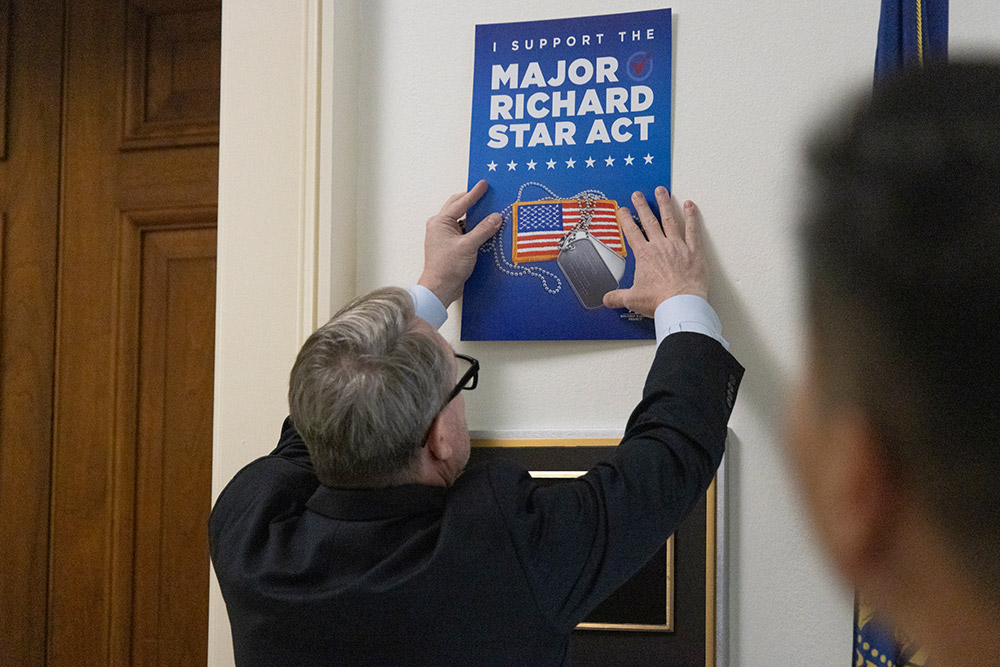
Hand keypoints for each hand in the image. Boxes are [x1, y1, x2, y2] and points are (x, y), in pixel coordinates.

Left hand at [418, 179, 501, 306]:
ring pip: (461, 219)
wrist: (439, 288)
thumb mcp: (468, 246)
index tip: (484, 184)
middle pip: (457, 207)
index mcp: (440, 222)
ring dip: (474, 215)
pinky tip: (485, 228)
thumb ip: (483, 230)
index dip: (474, 193)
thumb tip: (496, 217)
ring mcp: (444, 236)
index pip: (460, 203)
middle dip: (471, 200)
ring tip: (488, 210)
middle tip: (485, 193)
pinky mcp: (450, 245)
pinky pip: (463, 231)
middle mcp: (439, 226)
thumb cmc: (448, 268)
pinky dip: (473, 228)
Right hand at [603, 186, 707, 316]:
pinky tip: (690, 205)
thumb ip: (618, 297)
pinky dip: (691, 216)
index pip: (632, 232)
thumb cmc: (658, 301)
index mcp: (644, 255)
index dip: (626, 219)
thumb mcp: (633, 299)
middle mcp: (660, 246)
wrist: (680, 304)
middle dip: (642, 206)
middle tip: (638, 194)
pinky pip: (693, 230)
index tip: (623, 209)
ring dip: (665, 204)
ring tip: (661, 191)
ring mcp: (678, 246)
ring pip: (669, 219)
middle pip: (649, 221)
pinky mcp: (694, 251)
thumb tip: (606, 299)